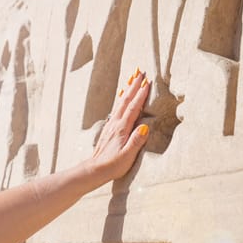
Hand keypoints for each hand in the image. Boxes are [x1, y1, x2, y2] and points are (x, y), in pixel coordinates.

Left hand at [87, 68, 149, 182]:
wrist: (95, 169)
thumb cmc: (113, 165)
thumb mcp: (128, 155)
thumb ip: (136, 141)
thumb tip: (145, 126)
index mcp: (122, 128)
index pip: (134, 108)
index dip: (141, 95)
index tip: (147, 82)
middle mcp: (115, 123)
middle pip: (126, 100)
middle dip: (134, 86)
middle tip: (140, 72)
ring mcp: (111, 125)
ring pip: (120, 102)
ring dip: (127, 89)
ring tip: (132, 78)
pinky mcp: (109, 128)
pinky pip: (116, 109)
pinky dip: (120, 99)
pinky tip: (121, 96)